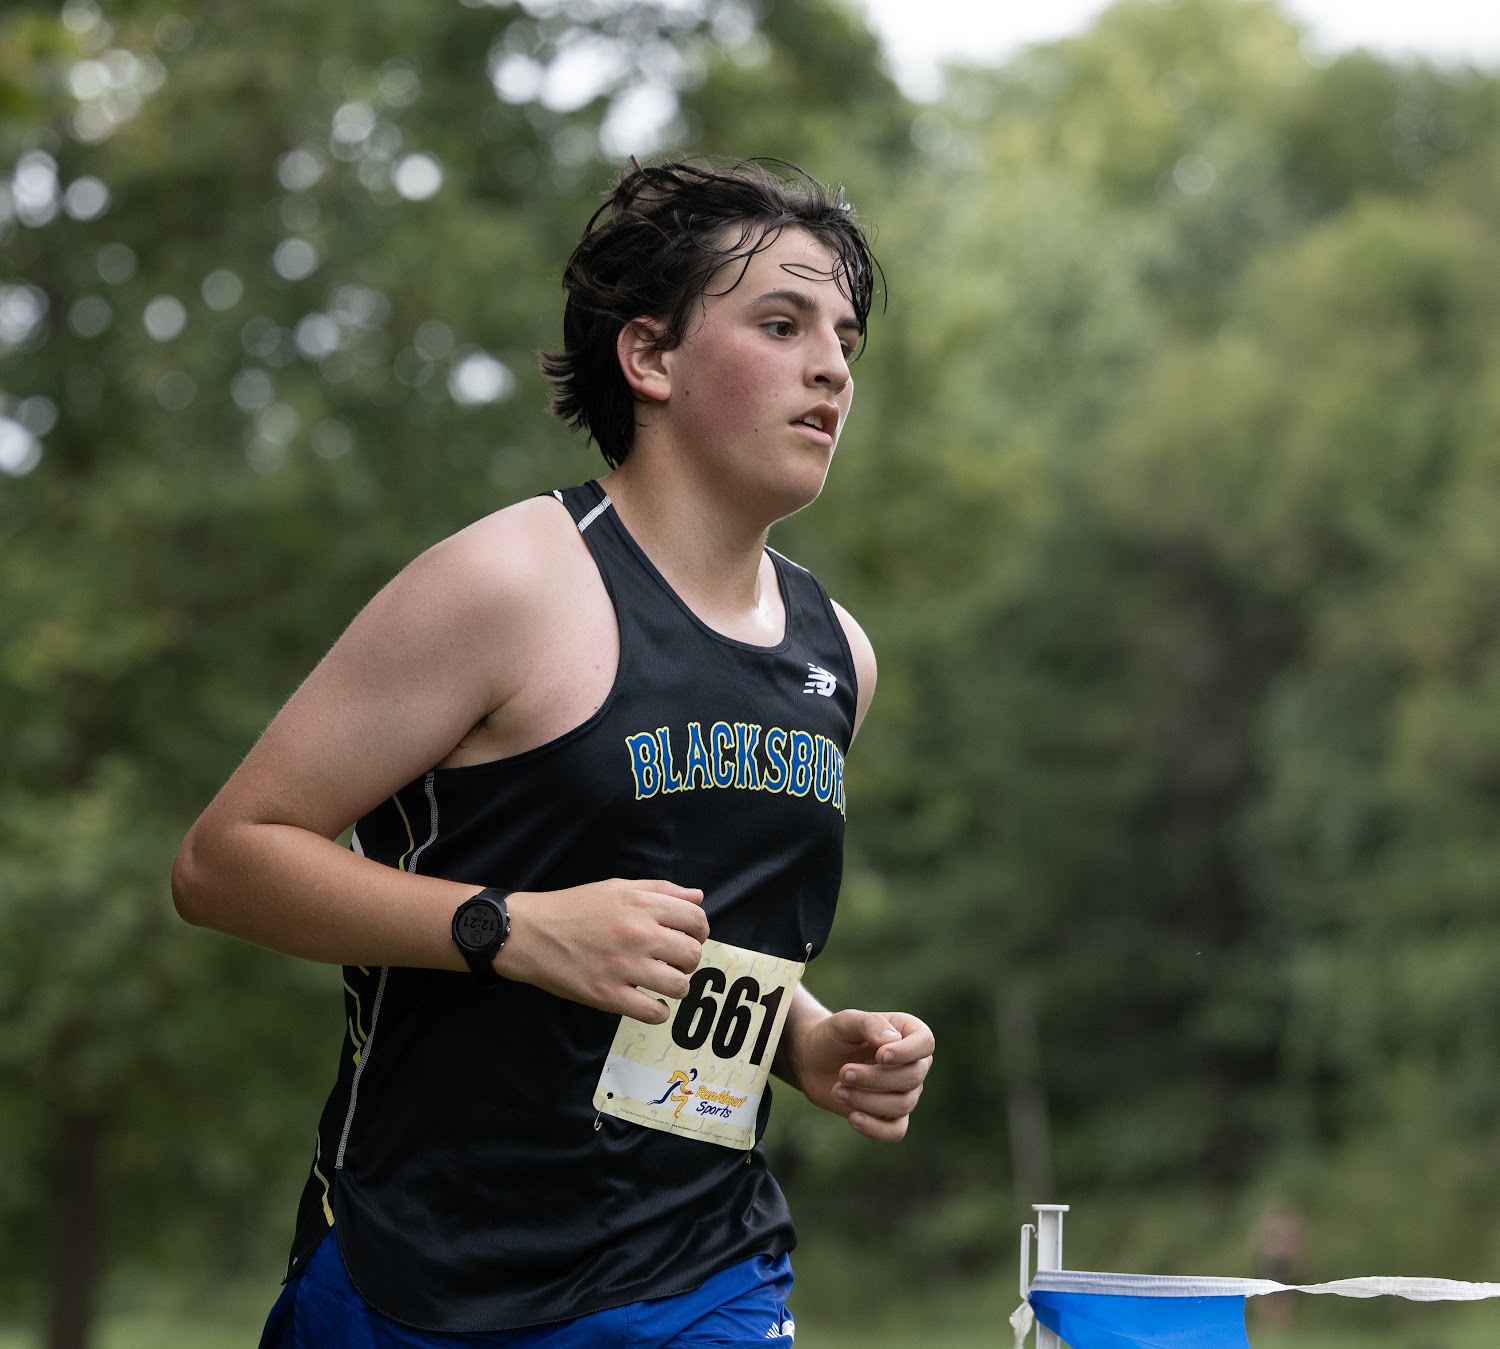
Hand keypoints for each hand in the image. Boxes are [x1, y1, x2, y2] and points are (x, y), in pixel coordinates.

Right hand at [496, 879, 706, 1022]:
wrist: (530, 933)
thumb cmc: (574, 908)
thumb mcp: (617, 887)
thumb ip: (660, 890)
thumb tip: (697, 897)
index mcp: (642, 904)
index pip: (696, 920)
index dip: (698, 932)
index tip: (687, 938)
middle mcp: (638, 934)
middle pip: (692, 954)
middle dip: (687, 960)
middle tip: (671, 961)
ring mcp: (624, 967)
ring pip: (679, 986)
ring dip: (676, 987)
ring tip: (661, 983)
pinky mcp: (608, 996)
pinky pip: (653, 1012)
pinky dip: (659, 1012)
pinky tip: (649, 1003)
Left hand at [786, 1007, 932, 1141]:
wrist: (812, 1062)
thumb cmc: (833, 1037)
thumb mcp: (845, 1022)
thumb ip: (869, 1024)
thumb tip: (892, 1041)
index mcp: (908, 1033)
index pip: (925, 1042)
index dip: (907, 1052)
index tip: (880, 1055)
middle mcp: (913, 1063)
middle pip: (912, 1077)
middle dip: (875, 1078)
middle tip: (843, 1072)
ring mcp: (905, 1092)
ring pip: (902, 1105)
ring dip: (867, 1100)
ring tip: (837, 1090)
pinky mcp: (890, 1116)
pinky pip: (896, 1131)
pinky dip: (875, 1128)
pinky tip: (853, 1118)